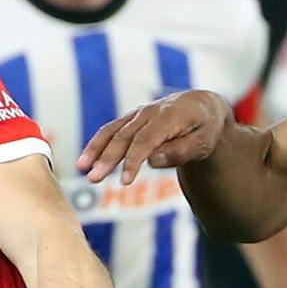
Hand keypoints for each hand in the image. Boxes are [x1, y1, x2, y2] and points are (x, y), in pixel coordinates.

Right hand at [79, 90, 231, 187]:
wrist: (202, 106)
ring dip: (95, 149)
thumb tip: (152, 161)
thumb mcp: (204, 142)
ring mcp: (138, 114)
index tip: (125, 181)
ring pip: (113, 131)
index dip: (134, 160)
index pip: (147, 140)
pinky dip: (97, 144)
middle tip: (94, 178)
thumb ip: (180, 151)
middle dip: (108, 158)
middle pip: (125, 136)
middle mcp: (150, 112)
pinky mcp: (131, 119)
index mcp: (170, 116)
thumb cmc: (205, 128)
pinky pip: (111, 130)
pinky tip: (85, 161)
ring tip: (81, 168)